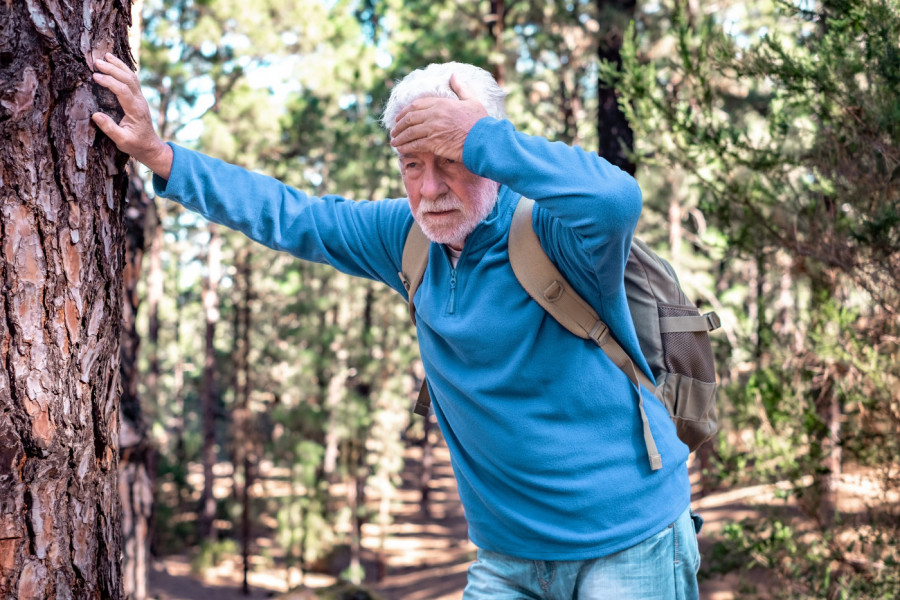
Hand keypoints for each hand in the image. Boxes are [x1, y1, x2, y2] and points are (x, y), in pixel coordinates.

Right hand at [91, 53, 172, 179]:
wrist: (151, 147)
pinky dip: (123, 70)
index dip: (109, 82)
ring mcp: (141, 99)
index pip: (123, 91)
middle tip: (96, 61)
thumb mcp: (122, 141)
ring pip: (132, 77)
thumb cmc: (136, 145)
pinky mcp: (138, 98)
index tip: (95, 76)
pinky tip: (115, 63)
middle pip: (128, 79)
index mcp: (136, 110)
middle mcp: (140, 102)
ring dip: (119, 65)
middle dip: (113, 68)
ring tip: (106, 55)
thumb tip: (95, 115)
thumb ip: (110, 128)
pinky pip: (132, 80)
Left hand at [390, 74, 487, 161]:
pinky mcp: (433, 142)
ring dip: (399, 137)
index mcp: (441, 103)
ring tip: (394, 141)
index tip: (400, 117)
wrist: (484, 140)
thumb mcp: (471, 100)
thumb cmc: (480, 122)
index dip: (405, 111)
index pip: (417, 105)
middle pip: (409, 118)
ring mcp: (432, 128)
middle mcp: (434, 114)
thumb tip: (453, 75)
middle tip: (394, 131)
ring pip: (410, 131)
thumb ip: (460, 88)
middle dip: (399, 125)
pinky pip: (414, 144)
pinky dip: (405, 146)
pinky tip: (400, 149)